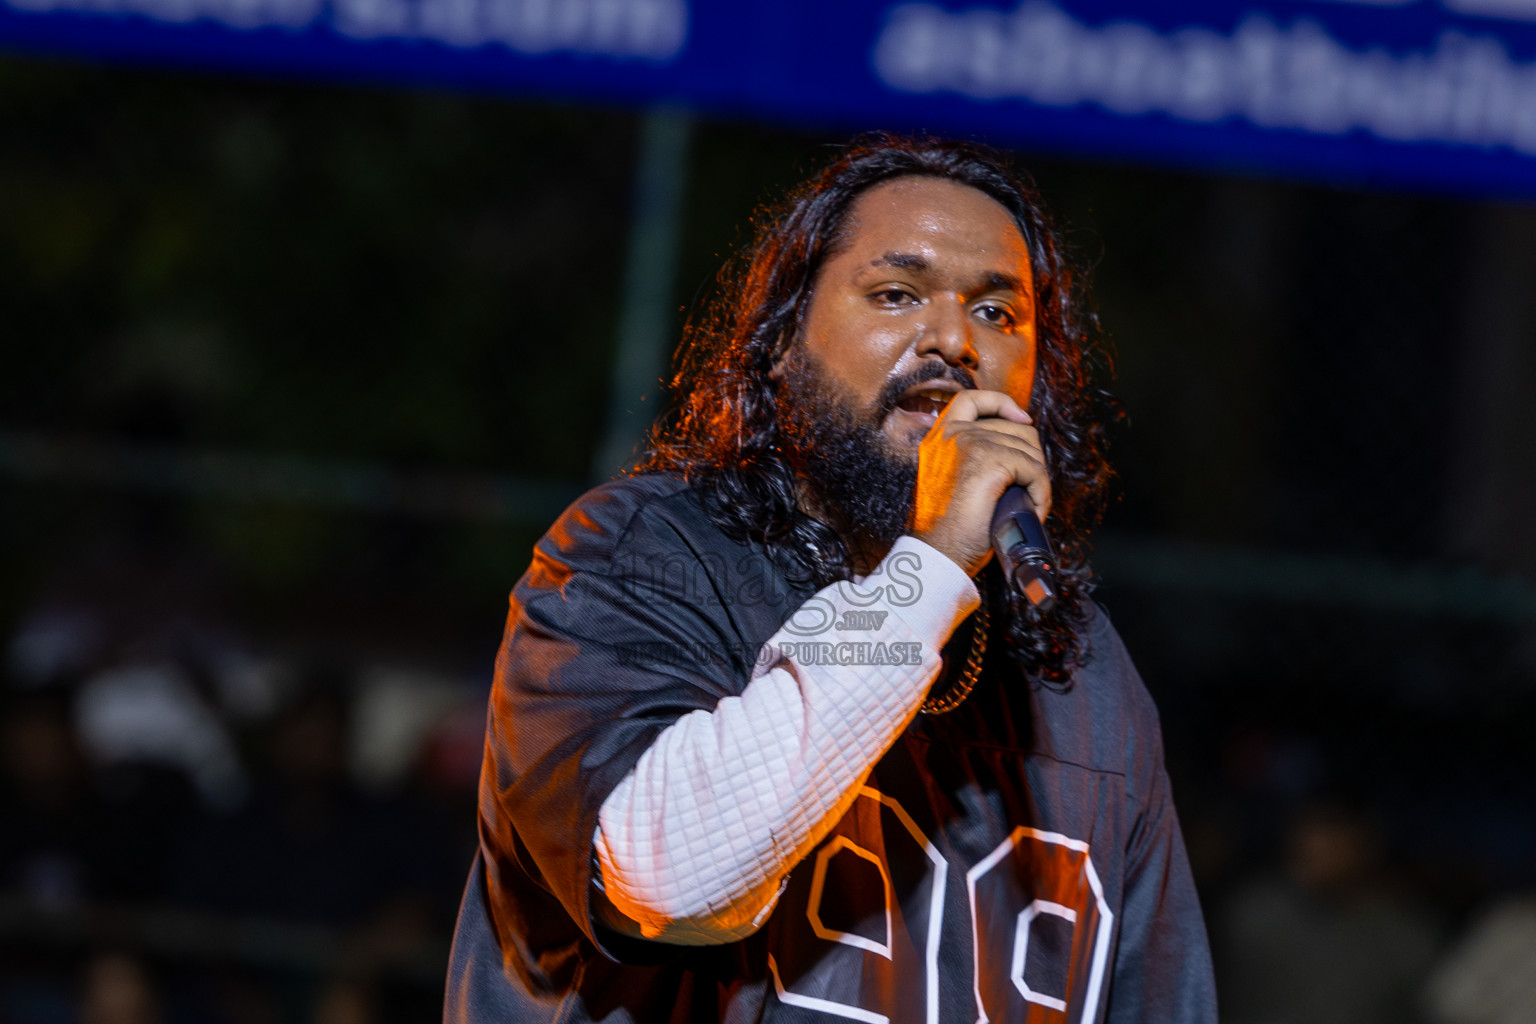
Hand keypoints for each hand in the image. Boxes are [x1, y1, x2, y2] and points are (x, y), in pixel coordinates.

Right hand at [910, 390, 1050, 576]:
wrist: (939, 553)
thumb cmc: (949, 529)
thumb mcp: (955, 482)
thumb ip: (971, 459)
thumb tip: (1014, 450)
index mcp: (940, 438)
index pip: (972, 399)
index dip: (1001, 403)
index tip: (1021, 420)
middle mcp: (952, 435)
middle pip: (1015, 428)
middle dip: (1031, 459)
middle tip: (1027, 491)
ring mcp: (970, 444)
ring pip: (1029, 449)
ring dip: (1038, 480)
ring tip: (1028, 505)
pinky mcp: (989, 461)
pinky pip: (1034, 469)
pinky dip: (1041, 492)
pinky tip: (1032, 509)